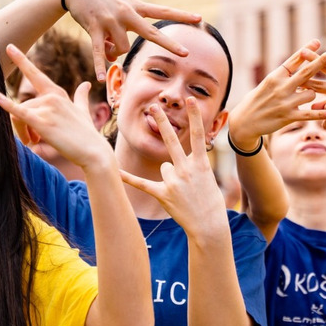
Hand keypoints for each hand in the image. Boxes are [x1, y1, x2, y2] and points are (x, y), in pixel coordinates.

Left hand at [0, 43, 114, 170]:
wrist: (93, 152)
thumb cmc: (87, 134)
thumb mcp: (83, 111)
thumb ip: (81, 96)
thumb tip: (87, 83)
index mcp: (57, 93)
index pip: (35, 74)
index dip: (22, 60)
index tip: (10, 47)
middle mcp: (51, 97)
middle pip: (22, 106)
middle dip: (21, 125)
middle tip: (32, 140)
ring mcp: (47, 108)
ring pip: (19, 116)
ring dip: (22, 132)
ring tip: (34, 142)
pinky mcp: (43, 123)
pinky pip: (19, 112)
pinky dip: (7, 105)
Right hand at [62, 0, 202, 80]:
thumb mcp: (118, 8)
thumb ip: (122, 32)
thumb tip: (114, 57)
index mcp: (135, 6)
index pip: (162, 11)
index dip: (181, 15)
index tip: (199, 18)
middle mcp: (126, 13)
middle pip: (151, 33)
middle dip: (169, 44)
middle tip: (186, 54)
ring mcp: (110, 20)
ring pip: (121, 49)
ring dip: (115, 53)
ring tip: (107, 47)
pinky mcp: (94, 28)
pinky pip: (99, 52)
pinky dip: (100, 66)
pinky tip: (100, 80)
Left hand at [120, 99, 228, 240]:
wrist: (209, 225)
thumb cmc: (210, 203)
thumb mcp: (208, 180)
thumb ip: (191, 167)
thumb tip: (166, 164)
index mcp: (201, 164)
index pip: (197, 135)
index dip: (194, 116)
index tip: (190, 100)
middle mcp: (186, 170)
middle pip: (172, 141)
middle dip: (163, 122)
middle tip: (153, 106)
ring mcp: (174, 182)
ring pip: (163, 167)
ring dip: (169, 177)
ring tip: (181, 192)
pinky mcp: (163, 194)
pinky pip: (142, 183)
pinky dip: (128, 178)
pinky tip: (115, 171)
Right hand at [226, 43, 325, 147]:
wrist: (243, 123)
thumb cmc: (256, 101)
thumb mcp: (267, 84)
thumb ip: (282, 75)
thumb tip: (298, 63)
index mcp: (275, 76)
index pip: (293, 60)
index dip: (307, 50)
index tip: (318, 42)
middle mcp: (281, 87)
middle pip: (306, 72)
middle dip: (321, 62)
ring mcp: (285, 102)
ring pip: (311, 94)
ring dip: (313, 95)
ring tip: (304, 99)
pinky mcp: (288, 117)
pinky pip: (309, 114)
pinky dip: (320, 113)